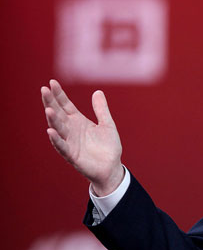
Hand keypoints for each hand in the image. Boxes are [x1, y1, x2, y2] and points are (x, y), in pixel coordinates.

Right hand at [41, 79, 123, 195]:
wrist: (112, 167)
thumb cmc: (108, 146)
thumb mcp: (107, 125)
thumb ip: (101, 110)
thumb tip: (98, 91)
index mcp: (78, 121)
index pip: (65, 105)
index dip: (59, 94)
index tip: (52, 82)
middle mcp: (71, 130)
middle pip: (58, 113)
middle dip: (50, 102)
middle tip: (44, 90)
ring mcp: (70, 142)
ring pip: (58, 128)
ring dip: (52, 119)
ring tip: (48, 109)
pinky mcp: (72, 155)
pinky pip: (62, 146)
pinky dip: (56, 139)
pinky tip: (51, 131)